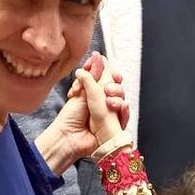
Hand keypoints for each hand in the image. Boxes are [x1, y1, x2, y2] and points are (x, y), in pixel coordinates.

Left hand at [34, 53, 127, 174]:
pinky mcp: (115, 124)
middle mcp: (102, 101)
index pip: (105, 76)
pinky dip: (123, 110)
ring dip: (118, 95)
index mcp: (92, 91)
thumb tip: (99, 56)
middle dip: (113, 83)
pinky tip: (117, 107)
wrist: (70, 138)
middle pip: (116, 86)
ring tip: (108, 100)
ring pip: (121, 98)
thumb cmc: (70, 117)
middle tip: (105, 87)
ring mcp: (109, 113)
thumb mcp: (82, 91)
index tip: (104, 63)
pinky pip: (124, 115)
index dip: (107, 70)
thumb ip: (92, 75)